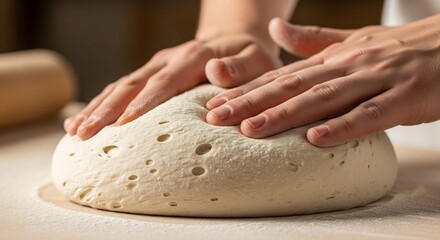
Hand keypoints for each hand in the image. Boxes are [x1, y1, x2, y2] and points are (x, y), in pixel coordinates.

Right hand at [64, 34, 280, 139]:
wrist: (235, 40)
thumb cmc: (249, 57)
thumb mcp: (256, 61)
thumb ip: (238, 68)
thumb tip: (214, 70)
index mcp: (193, 57)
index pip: (164, 81)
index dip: (144, 102)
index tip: (124, 124)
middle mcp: (168, 59)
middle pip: (132, 85)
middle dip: (107, 110)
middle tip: (85, 135)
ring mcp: (156, 65)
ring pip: (120, 86)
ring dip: (97, 108)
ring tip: (74, 131)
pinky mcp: (150, 73)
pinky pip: (121, 88)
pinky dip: (101, 104)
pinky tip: (83, 120)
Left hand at [206, 15, 439, 146]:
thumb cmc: (402, 48)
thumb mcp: (354, 40)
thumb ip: (313, 41)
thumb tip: (274, 31)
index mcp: (334, 57)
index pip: (282, 76)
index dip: (246, 89)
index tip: (214, 103)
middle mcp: (348, 66)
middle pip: (291, 87)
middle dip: (250, 102)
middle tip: (215, 117)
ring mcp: (375, 81)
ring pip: (322, 99)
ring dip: (285, 115)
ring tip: (250, 129)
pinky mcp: (404, 98)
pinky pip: (370, 115)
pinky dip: (343, 127)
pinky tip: (315, 139)